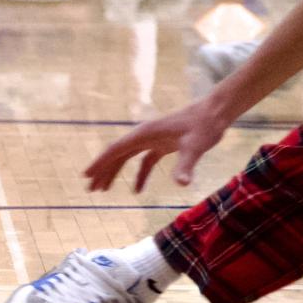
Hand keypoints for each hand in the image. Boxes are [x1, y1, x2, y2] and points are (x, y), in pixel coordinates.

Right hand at [83, 99, 229, 192]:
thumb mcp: (195, 146)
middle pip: (118, 154)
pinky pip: (145, 161)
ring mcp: (154, 139)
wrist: (216, 112)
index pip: (116, 150)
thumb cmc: (205, 126)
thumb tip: (181, 184)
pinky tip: (138, 190)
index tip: (86, 176)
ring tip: (104, 190)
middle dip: (103, 171)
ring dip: (116, 172)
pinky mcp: (164, 144)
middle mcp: (145, 135)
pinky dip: (139, 175)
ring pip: (128, 157)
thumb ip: (186, 165)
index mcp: (144, 134)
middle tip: (91, 189)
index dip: (100, 163)